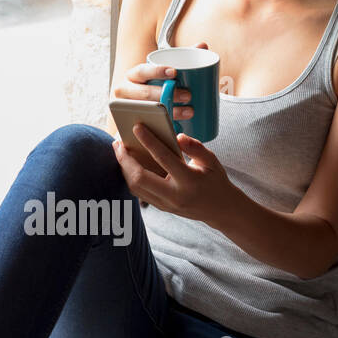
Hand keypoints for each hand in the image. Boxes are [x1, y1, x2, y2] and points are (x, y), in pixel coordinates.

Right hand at [111, 41, 211, 125]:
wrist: (140, 110)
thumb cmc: (155, 87)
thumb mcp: (165, 73)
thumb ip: (182, 59)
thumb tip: (203, 45)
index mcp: (133, 76)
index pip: (142, 71)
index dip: (157, 71)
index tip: (175, 72)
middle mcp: (124, 91)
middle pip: (144, 94)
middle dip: (167, 95)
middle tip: (188, 95)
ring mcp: (125, 109)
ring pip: (145, 111)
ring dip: (168, 112)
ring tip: (189, 112)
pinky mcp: (130, 124)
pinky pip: (143, 126)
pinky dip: (159, 127)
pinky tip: (174, 129)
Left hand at [112, 123, 238, 227]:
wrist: (220, 210)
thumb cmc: (216, 181)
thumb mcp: (212, 161)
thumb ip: (195, 147)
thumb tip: (177, 136)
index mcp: (189, 181)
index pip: (164, 158)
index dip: (148, 141)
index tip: (136, 127)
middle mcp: (174, 195)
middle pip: (140, 178)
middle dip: (125, 160)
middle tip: (118, 143)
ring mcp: (166, 204)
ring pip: (136, 187)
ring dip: (124, 169)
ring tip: (119, 151)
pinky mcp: (161, 207)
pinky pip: (139, 192)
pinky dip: (130, 177)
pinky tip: (128, 165)